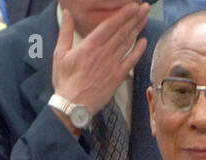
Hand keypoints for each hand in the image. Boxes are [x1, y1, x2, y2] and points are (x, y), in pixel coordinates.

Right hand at [51, 2, 149, 122]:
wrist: (74, 105)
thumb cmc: (65, 79)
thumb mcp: (60, 52)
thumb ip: (65, 31)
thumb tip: (67, 13)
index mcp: (90, 45)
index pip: (110, 25)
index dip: (123, 14)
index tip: (133, 5)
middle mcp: (104, 53)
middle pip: (122, 32)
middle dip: (134, 18)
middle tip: (145, 7)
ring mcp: (112, 65)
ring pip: (128, 43)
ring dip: (138, 29)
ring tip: (145, 18)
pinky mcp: (118, 77)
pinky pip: (130, 61)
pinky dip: (138, 51)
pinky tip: (144, 41)